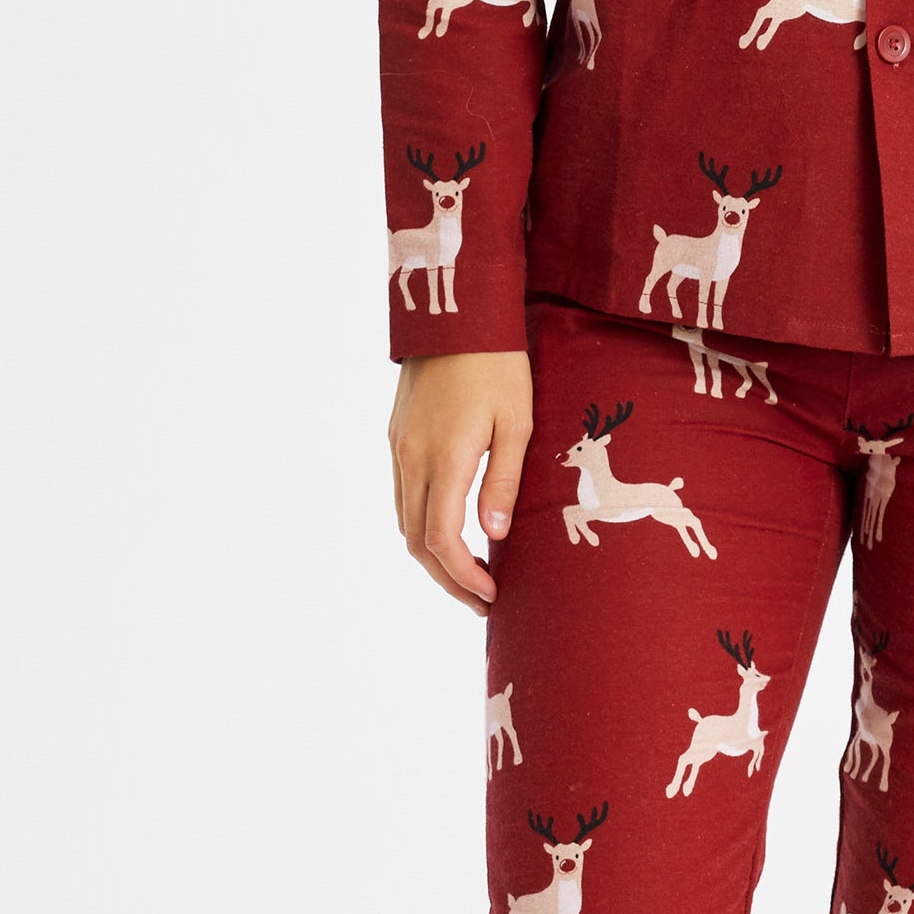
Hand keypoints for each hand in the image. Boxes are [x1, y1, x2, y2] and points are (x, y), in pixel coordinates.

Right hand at [391, 350, 533, 612]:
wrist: (455, 313)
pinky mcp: (396, 436)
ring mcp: (399, 447)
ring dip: (432, 554)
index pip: (442, 540)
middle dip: (447, 578)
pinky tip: (451, 528)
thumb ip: (504, 481)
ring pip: (404, 521)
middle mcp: (412, 458)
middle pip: (416, 542)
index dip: (463, 576)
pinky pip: (402, 495)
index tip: (490, 595)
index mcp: (445, 458)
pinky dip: (422, 524)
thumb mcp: (517, 421)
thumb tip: (494, 536)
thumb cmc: (498, 364)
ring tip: (469, 571)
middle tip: (482, 600)